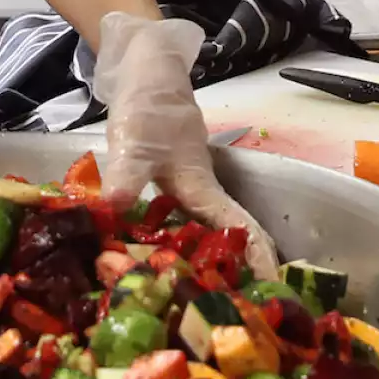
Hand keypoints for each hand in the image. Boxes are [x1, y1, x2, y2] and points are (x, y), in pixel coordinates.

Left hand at [93, 13, 278, 276]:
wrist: (143, 65)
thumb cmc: (149, 102)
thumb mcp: (136, 141)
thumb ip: (127, 175)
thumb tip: (111, 211)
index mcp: (203, 186)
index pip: (241, 228)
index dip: (259, 260)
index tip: (268, 294)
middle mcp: (198, 192)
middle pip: (224, 239)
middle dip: (229, 274)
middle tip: (221, 314)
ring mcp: (181, 187)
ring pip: (198, 233)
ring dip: (197, 262)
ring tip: (186, 300)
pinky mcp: (162, 182)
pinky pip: (171, 222)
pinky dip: (165, 243)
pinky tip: (143, 259)